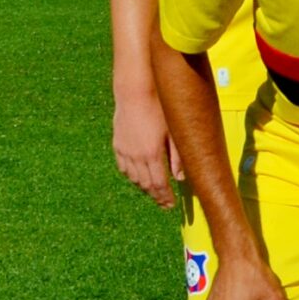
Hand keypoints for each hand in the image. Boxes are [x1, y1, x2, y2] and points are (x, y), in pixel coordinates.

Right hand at [113, 87, 178, 208]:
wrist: (135, 93)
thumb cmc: (160, 110)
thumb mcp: (174, 133)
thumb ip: (178, 157)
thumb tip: (180, 179)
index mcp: (152, 154)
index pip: (159, 184)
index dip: (165, 197)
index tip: (171, 206)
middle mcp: (136, 156)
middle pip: (146, 184)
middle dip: (156, 196)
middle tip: (164, 204)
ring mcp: (124, 151)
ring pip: (133, 178)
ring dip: (144, 187)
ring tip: (154, 192)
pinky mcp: (117, 145)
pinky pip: (123, 167)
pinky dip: (132, 176)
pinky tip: (138, 178)